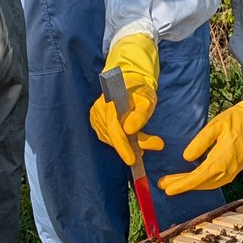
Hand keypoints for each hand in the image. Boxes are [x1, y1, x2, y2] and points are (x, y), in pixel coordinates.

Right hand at [90, 33, 162, 164]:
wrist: (129, 82)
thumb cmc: (140, 91)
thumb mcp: (147, 100)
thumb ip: (140, 115)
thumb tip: (130, 131)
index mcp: (111, 100)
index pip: (114, 128)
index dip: (123, 146)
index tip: (132, 160)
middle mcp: (100, 108)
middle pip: (112, 135)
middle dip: (129, 148)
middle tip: (147, 150)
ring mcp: (95, 115)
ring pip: (110, 138)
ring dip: (126, 145)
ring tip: (144, 144)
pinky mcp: (95, 120)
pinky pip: (107, 136)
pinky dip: (119, 141)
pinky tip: (130, 140)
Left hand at [160, 75, 242, 195]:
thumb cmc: (236, 120)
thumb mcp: (215, 126)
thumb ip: (200, 142)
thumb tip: (186, 158)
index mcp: (221, 160)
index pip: (197, 177)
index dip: (181, 184)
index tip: (167, 187)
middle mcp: (227, 170)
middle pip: (201, 184)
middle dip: (182, 185)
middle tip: (164, 185)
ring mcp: (232, 172)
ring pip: (208, 184)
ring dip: (191, 185)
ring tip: (174, 183)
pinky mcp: (234, 170)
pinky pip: (215, 181)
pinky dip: (202, 182)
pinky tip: (193, 179)